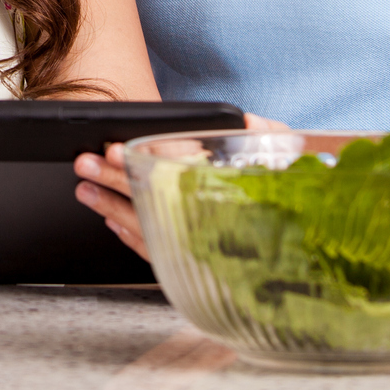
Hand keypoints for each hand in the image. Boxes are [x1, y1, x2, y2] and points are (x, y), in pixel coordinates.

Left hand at [74, 112, 286, 258]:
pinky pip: (157, 254)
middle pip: (153, 200)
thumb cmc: (292, 196)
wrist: (304, 250)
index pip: (175, 176)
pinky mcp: (195, 268)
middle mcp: (210, 226)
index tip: (115, 151)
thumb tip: (245, 121)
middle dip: (116, 181)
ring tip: (85, 189)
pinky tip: (112, 221)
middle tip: (86, 164)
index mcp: (227, 196)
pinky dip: (131, 237)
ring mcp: (200, 250)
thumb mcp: (288, 157)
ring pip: (148, 229)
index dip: (142, 164)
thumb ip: (264, 135)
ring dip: (113, 208)